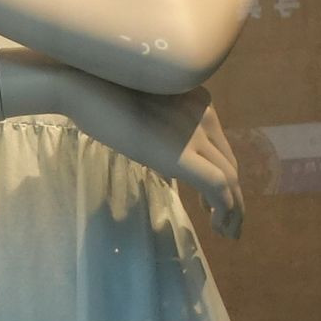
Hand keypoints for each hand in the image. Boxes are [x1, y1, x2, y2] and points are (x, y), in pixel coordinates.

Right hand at [49, 76, 246, 239]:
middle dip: (234, 197)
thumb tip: (164, 162)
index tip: (209, 204)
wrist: (85, 88)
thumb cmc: (101, 97)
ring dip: (233, 210)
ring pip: (230, 178)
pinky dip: (224, 210)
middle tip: (229, 225)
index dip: (223, 178)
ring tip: (227, 233)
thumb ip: (161, 133)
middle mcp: (205, 116)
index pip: (220, 147)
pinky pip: (217, 186)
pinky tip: (216, 226)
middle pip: (230, 163)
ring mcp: (196, 134)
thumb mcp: (143, 114)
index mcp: (198, 103)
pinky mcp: (184, 155)